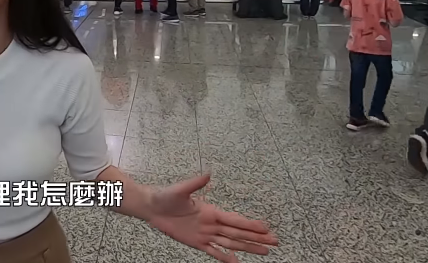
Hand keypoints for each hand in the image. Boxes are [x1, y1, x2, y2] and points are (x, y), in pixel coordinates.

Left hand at [146, 174, 277, 262]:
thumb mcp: (180, 189)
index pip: (235, 220)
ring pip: (231, 243)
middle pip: (238, 233)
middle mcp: (211, 223)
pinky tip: (237, 262)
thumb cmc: (165, 196)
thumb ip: (195, 183)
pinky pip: (214, 251)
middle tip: (275, 241)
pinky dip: (225, 257)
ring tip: (265, 251)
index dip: (251, 225)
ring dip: (248, 247)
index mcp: (211, 211)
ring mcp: (205, 234)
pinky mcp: (196, 242)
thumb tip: (208, 173)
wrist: (152, 207)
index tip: (266, 227)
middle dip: (257, 237)